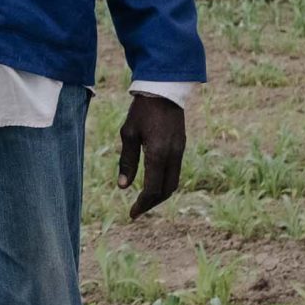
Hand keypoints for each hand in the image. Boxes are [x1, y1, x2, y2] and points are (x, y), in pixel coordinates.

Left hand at [115, 92, 185, 218]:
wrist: (164, 90)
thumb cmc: (142, 110)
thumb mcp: (128, 134)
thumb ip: (127, 161)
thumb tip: (123, 187)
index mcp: (158, 153)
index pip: (152, 189)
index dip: (142, 204)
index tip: (132, 214)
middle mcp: (173, 155)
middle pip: (166, 190)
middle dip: (152, 203)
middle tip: (137, 210)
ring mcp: (180, 151)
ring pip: (173, 182)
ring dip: (160, 194)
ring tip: (144, 200)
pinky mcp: (181, 146)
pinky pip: (175, 171)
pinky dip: (165, 182)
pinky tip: (153, 182)